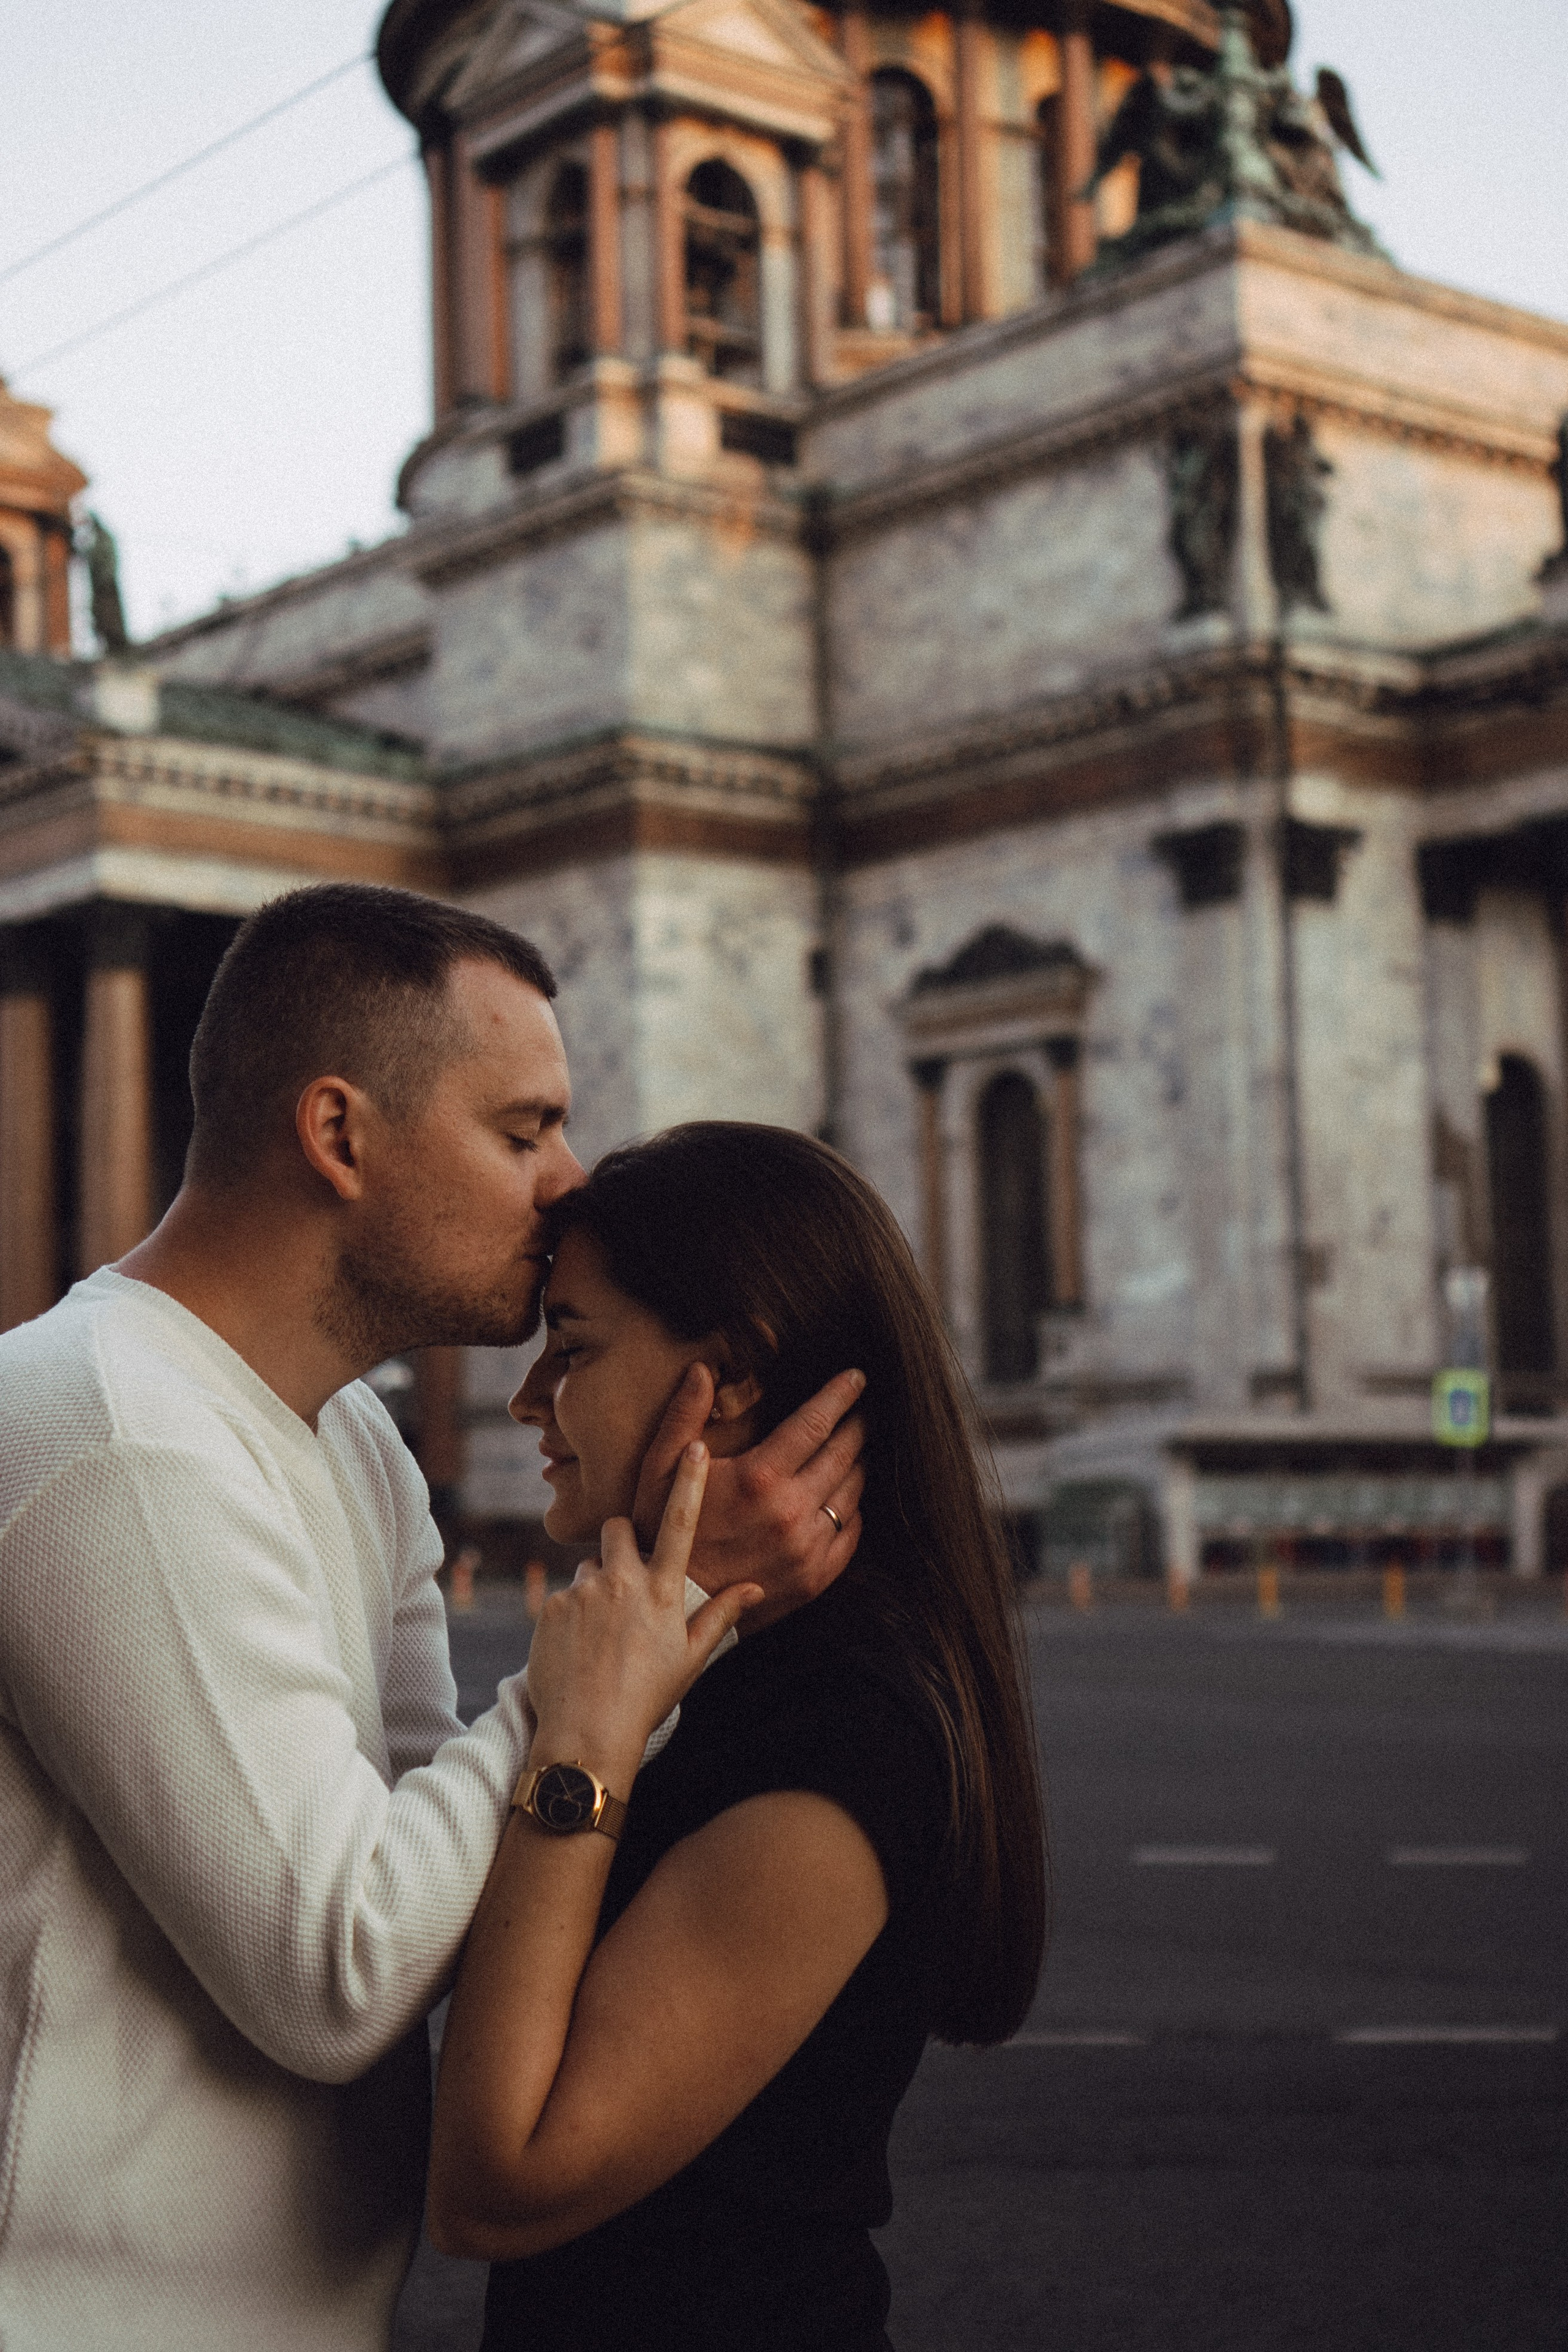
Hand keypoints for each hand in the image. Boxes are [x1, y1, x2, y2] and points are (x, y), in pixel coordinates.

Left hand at [527, 1445, 759, 1785]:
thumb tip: (753, 1587)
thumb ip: (720, 1616)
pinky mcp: (551, 1605)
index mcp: (662, 1592)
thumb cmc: (647, 1698)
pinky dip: (570, 1617)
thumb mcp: (691, 1659)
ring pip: (588, 1569)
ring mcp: (583, 1592)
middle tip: (623, 1585)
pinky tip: (577, 1651)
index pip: (679, 1523)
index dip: (688, 1481)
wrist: (587, 1733)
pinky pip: (562, 1597)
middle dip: (620, 1544)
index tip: (693, 1446)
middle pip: (617, 1530)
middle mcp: (623, 1582)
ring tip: (599, 1638)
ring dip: (595, 1589)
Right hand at [631, 1367, 865, 1634]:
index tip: (858, 1377)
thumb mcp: (659, 1468)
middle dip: (857, 1425)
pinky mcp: (814, 1578)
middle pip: (844, 1454)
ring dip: (857, 1465)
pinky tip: (844, 1498)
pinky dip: (852, 1511)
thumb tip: (702, 1370)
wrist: (672, 1605)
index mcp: (758, 1477)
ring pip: (852, 1493)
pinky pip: (850, 1534)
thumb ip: (683, 1416)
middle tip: (864, 1409)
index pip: (815, 1422)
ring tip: (856, 1450)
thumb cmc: (662, 1531)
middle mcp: (791, 1511)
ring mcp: (807, 1548)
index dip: (840, 1395)